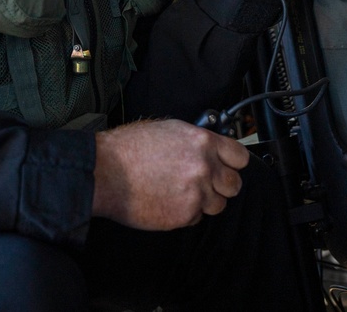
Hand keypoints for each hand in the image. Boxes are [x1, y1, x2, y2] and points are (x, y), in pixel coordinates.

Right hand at [92, 119, 249, 229]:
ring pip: (218, 205)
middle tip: (204, 183)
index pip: (240, 157)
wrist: (106, 172)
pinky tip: (169, 201)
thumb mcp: (169, 129)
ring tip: (182, 193)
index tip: (226, 166)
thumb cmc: (129, 148)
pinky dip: (186, 214)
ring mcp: (196, 193)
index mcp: (203, 142)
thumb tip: (210, 148)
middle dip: (221, 185)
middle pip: (234, 184)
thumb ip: (196, 141)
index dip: (232, 163)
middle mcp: (204, 167)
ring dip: (204, 201)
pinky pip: (197, 218)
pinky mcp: (184, 215)